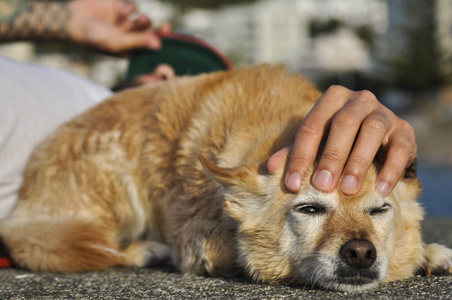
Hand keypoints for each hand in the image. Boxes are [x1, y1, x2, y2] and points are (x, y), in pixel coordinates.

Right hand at [67, 0, 170, 52]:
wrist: (73, 19)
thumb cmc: (94, 38)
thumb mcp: (117, 42)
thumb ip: (138, 42)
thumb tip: (159, 45)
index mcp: (129, 50)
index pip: (148, 47)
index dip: (160, 43)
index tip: (169, 40)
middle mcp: (128, 36)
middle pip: (150, 33)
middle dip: (158, 30)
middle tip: (166, 28)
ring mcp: (124, 21)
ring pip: (143, 19)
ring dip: (142, 20)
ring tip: (138, 19)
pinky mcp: (118, 7)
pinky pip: (132, 7)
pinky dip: (129, 9)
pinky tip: (119, 11)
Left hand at [267, 85, 416, 196]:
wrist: (378, 138)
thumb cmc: (338, 141)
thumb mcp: (316, 144)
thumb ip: (294, 152)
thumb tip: (270, 168)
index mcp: (332, 99)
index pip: (312, 126)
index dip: (300, 156)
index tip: (292, 184)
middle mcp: (359, 100)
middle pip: (344, 124)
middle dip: (331, 156)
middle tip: (322, 186)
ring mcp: (384, 113)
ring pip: (372, 131)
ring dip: (359, 161)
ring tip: (348, 189)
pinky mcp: (405, 130)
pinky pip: (400, 148)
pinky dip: (390, 170)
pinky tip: (380, 190)